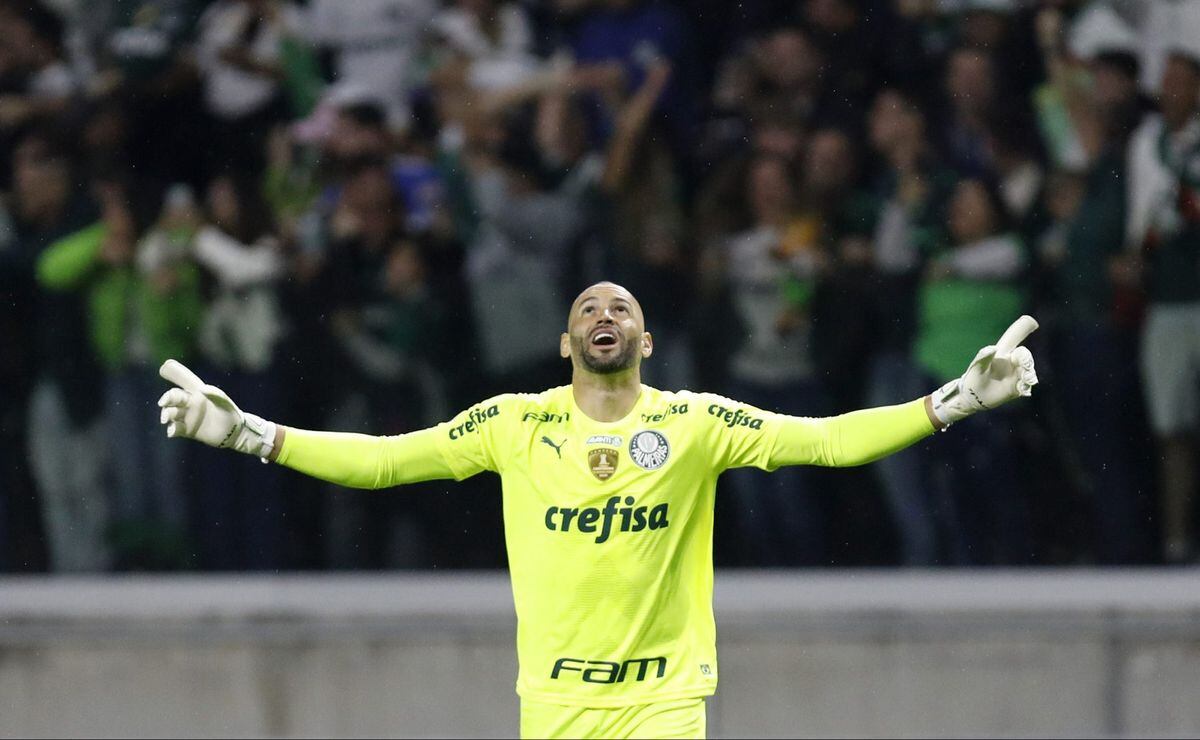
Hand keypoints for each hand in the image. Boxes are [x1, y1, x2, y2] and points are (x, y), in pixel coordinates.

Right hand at [158, 359, 275, 457]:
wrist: (234, 431)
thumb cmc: (229, 411)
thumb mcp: (222, 400)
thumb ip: (213, 393)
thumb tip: (201, 390)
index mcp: (196, 391)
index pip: (183, 380)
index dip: (173, 373)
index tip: (163, 368)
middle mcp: (189, 402)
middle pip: (173, 397)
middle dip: (166, 398)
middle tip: (163, 402)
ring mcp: (186, 416)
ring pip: (171, 412)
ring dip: (167, 414)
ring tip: (167, 418)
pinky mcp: (187, 430)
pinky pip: (174, 428)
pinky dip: (171, 429)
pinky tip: (172, 430)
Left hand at [929, 315, 1039, 425]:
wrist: (973, 397)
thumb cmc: (973, 377)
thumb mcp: (976, 367)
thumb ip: (983, 357)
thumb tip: (993, 348)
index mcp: (1002, 353)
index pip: (1013, 339)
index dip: (1022, 329)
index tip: (1032, 322)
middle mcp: (1012, 362)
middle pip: (1025, 356)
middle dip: (1027, 359)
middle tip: (1025, 365)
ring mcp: (1016, 375)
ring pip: (1029, 371)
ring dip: (1030, 374)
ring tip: (1028, 380)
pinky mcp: (1017, 388)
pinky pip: (1026, 386)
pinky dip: (1027, 387)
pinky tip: (1024, 390)